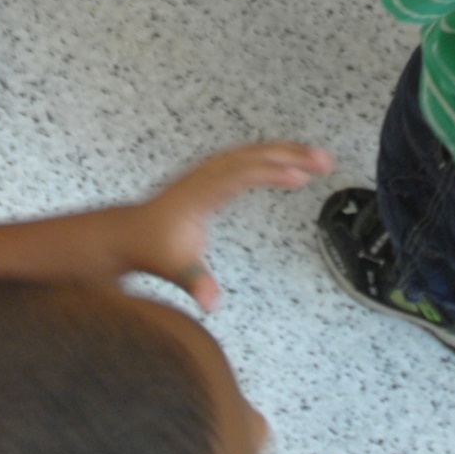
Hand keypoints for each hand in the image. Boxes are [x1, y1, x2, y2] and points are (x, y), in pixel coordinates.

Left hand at [121, 141, 332, 307]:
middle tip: (324, 160)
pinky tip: (291, 161)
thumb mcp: (174, 269)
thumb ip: (194, 283)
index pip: (238, 176)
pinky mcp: (212, 174)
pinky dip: (272, 155)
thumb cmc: (153, 249)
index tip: (300, 177)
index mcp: (198, 194)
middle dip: (289, 154)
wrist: (130, 232)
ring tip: (319, 158)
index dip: (269, 174)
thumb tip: (211, 302)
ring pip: (251, 151)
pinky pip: (246, 157)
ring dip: (285, 150)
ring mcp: (208, 171)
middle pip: (251, 155)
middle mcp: (205, 175)